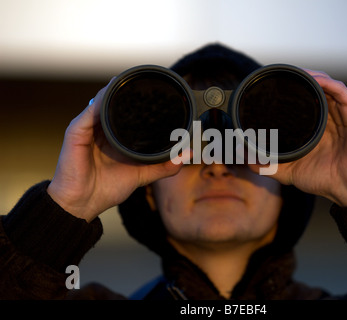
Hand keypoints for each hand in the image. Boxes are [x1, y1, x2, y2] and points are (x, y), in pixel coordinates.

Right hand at [47, 80, 184, 221]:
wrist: (82, 204)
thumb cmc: (106, 189)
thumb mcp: (141, 174)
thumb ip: (163, 165)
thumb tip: (186, 155)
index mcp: (114, 136)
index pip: (127, 112)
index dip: (141, 103)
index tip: (159, 93)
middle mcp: (101, 129)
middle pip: (115, 103)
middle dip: (130, 92)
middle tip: (150, 84)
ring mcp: (87, 128)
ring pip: (103, 101)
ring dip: (116, 90)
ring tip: (133, 81)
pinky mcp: (76, 132)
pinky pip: (90, 111)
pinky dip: (101, 101)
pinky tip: (112, 93)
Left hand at [251, 70, 346, 206]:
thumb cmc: (324, 179)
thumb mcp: (288, 170)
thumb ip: (266, 164)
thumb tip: (244, 156)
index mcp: (316, 125)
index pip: (301, 99)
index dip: (287, 89)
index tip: (268, 84)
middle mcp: (330, 115)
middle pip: (313, 87)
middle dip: (296, 78)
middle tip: (278, 74)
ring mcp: (344, 112)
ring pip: (326, 84)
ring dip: (309, 75)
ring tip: (292, 72)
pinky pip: (341, 91)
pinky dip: (326, 82)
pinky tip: (313, 79)